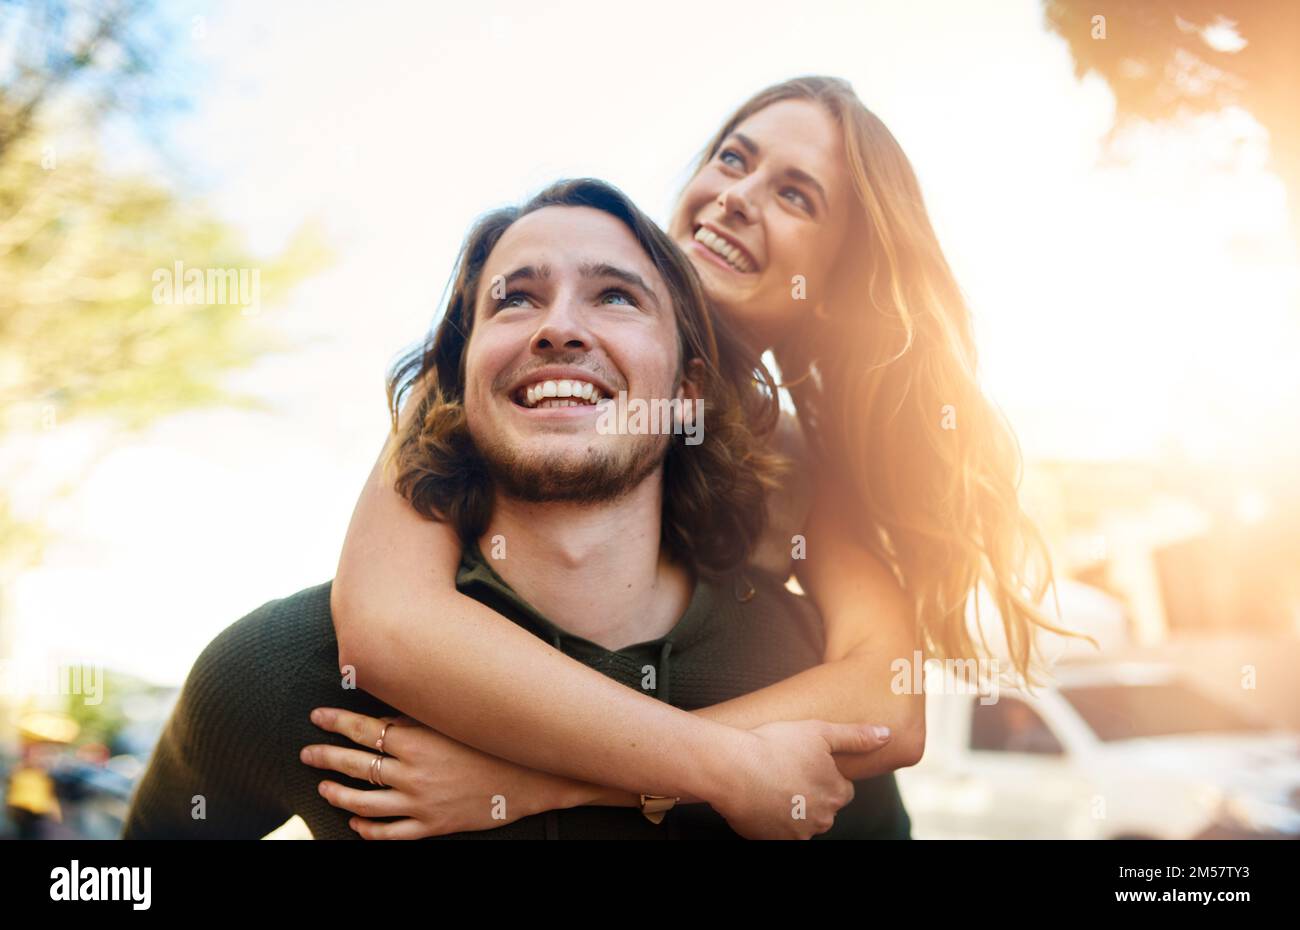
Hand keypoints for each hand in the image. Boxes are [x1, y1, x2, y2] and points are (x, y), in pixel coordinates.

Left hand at [301, 707, 572, 838]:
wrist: (532, 775)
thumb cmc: (495, 739)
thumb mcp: (455, 720)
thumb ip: (417, 717)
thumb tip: (382, 716)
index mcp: (417, 740)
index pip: (363, 728)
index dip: (336, 722)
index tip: (317, 717)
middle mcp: (413, 773)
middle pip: (355, 765)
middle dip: (325, 756)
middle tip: (306, 752)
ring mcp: (421, 803)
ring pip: (364, 804)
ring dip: (338, 795)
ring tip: (324, 787)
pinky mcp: (432, 826)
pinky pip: (390, 834)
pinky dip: (367, 830)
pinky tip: (356, 824)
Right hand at [710, 720, 890, 839]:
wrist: (733, 769)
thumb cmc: (776, 745)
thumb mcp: (819, 732)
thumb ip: (856, 737)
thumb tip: (887, 736)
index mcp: (837, 793)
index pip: (841, 789)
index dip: (824, 774)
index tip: (804, 762)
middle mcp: (823, 819)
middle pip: (822, 807)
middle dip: (809, 793)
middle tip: (786, 770)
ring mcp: (798, 833)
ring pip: (801, 820)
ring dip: (791, 807)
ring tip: (770, 783)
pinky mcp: (774, 841)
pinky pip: (779, 831)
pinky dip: (772, 819)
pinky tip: (759, 799)